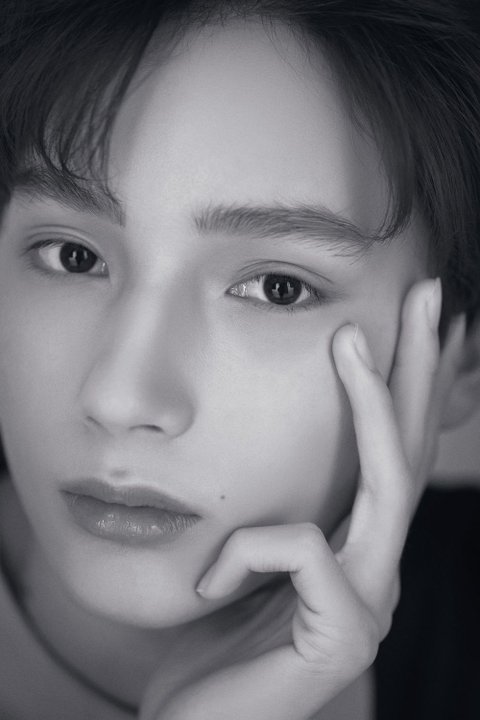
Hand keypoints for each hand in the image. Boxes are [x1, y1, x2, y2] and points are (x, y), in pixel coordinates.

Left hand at [141, 278, 465, 719]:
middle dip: (423, 369)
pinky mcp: (345, 638)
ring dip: (373, 405)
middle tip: (429, 295)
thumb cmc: (217, 644)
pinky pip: (300, 550)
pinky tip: (212, 580)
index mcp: (352, 545)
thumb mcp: (247, 562)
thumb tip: (267, 448)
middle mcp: (377, 568)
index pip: (391, 452)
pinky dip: (246, 551)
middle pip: (412, 451)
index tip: (414, 320)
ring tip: (350, 342)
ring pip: (388, 484)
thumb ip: (273, 515)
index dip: (408, 385)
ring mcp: (370, 604)